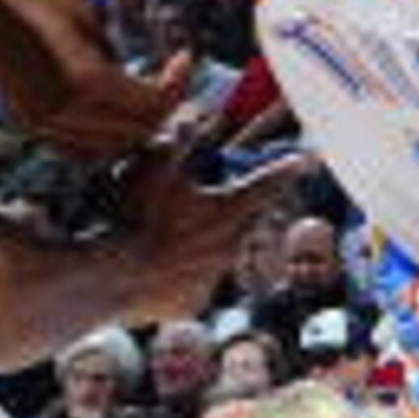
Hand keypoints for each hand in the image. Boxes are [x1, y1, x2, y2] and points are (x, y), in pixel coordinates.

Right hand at [0, 0, 194, 160]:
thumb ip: (113, 57)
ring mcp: (39, 121)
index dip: (177, 84)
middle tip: (170, 81)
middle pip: (134, 132)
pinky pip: (73, 148)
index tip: (184, 60)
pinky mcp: (22, 123)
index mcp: (85, 78)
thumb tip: (135, 82)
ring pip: (106, 149)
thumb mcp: (86, 17)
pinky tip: (108, 118)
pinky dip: (99, 141)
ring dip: (131, 131)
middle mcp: (63, 109)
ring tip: (143, 103)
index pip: (151, 104)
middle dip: (160, 109)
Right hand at [113, 144, 314, 322]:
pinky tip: (160, 268)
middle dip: (246, 209)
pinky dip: (185, 273)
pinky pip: (196, 283)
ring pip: (223, 255)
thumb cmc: (133, 217)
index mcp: (225, 210)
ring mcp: (213, 278)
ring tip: (179, 235)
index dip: (286, 168)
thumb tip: (194, 114)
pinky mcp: (194, 303)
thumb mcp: (152, 166)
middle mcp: (229, 246)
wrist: (112, 278)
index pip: (266, 184)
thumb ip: (178, 139)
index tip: (306, 160)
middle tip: (232, 201)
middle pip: (249, 222)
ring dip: (211, 242)